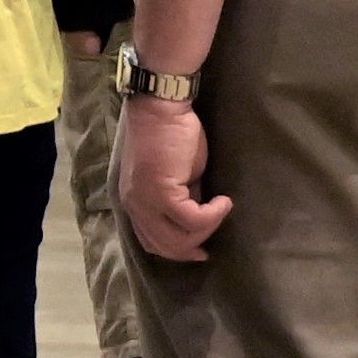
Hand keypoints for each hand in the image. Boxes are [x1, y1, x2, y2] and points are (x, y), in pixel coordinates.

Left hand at [122, 91, 227, 260]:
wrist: (162, 107)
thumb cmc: (171, 133)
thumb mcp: (176, 175)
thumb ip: (182, 198)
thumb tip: (197, 216)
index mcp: (134, 202)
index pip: (151, 242)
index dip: (177, 251)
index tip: (199, 249)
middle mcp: (134, 205)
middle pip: (165, 247)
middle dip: (193, 246)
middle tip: (214, 234)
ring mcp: (145, 201)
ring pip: (178, 239)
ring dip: (206, 229)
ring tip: (221, 209)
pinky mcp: (161, 192)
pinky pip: (192, 219)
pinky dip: (212, 215)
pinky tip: (223, 201)